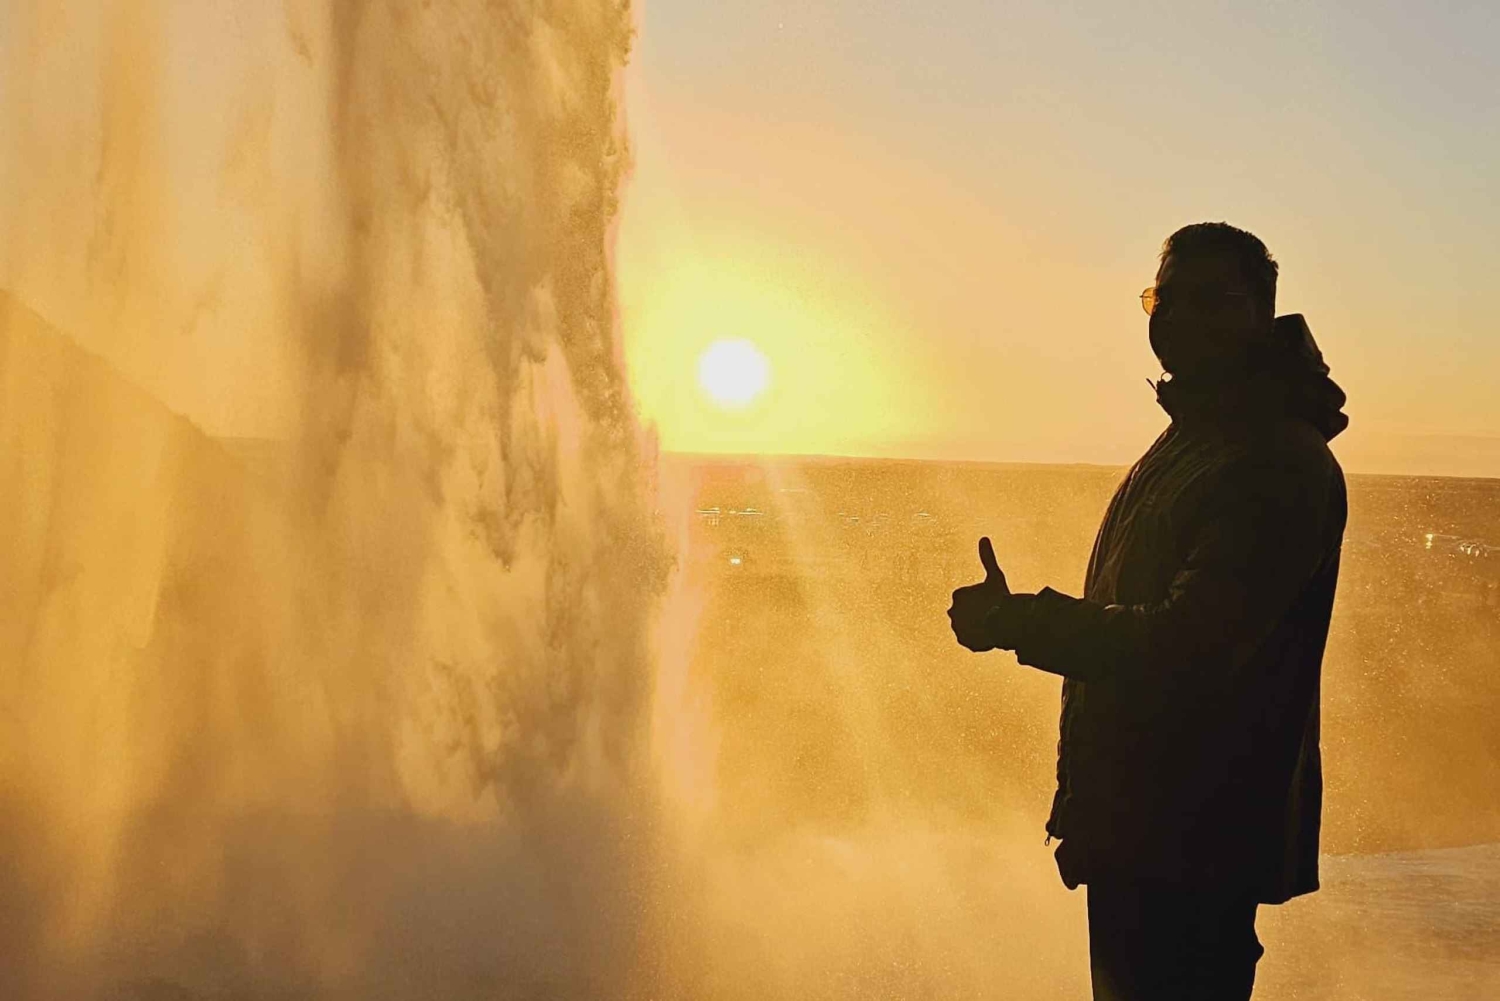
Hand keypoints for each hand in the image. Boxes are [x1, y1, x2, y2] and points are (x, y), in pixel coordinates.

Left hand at [948, 537, 1010, 651]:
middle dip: (978, 614)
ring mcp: (957, 627)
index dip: (983, 600)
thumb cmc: (1000, 597)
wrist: (1005, 622)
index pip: (970, 598)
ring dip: (978, 627)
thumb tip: (983, 537)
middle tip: (992, 614)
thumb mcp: (994, 576)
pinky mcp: (963, 640)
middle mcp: (953, 610)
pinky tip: (989, 635)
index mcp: (958, 594)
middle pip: (968, 613)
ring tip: (992, 625)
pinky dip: (978, 639)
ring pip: (969, 626)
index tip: (992, 602)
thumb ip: (987, 558)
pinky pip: (970, 639)